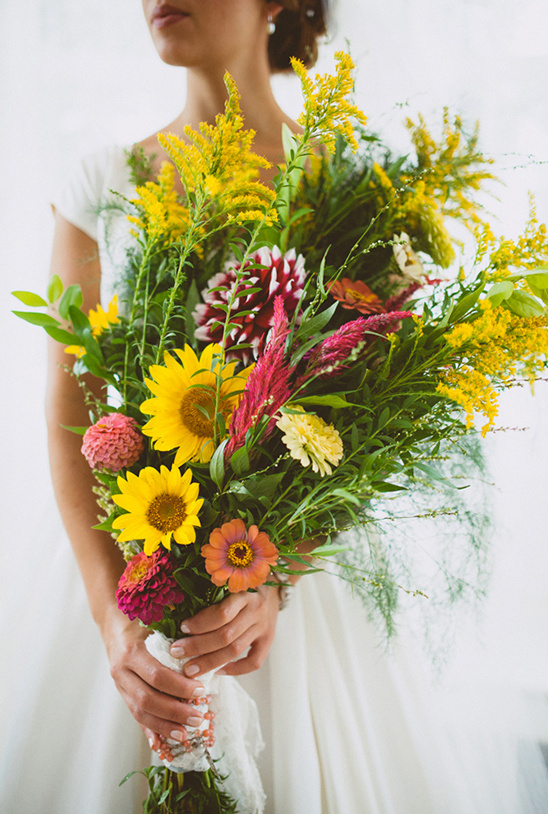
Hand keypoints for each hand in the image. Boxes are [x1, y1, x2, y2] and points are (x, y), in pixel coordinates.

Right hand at [104, 614, 205, 744]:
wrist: (113, 624)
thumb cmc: (142, 621)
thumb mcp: (156, 622)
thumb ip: (174, 638)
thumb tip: (204, 654)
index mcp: (131, 651)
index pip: (156, 675)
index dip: (179, 686)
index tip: (201, 690)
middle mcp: (121, 670)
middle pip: (147, 699)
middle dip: (174, 712)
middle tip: (198, 718)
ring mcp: (119, 684)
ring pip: (139, 712)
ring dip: (164, 726)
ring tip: (185, 734)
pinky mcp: (121, 693)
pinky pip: (134, 715)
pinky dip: (149, 730)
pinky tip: (160, 743)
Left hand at [169, 585, 279, 677]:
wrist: (272, 588)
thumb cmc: (242, 586)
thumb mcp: (228, 584)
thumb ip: (211, 598)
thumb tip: (180, 618)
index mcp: (244, 593)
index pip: (222, 613)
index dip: (200, 623)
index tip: (182, 628)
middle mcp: (256, 611)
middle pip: (226, 635)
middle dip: (198, 646)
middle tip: (176, 652)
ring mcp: (263, 627)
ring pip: (235, 650)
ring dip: (210, 661)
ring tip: (190, 669)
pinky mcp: (268, 640)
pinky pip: (254, 662)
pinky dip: (236, 669)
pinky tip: (219, 671)